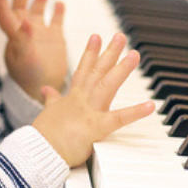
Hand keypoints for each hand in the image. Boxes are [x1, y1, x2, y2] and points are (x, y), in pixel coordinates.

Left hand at [0, 0, 67, 101]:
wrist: (44, 89)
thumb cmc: (29, 77)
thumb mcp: (25, 58)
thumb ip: (24, 39)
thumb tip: (26, 21)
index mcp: (14, 36)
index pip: (5, 14)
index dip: (1, 1)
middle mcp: (25, 31)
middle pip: (20, 7)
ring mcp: (40, 33)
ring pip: (38, 10)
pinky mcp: (54, 37)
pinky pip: (55, 20)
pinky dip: (57, 10)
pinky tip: (59, 3)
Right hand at [32, 33, 154, 166]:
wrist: (39, 151)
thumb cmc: (43, 136)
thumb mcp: (47, 113)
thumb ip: (51, 100)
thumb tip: (46, 90)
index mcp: (72, 98)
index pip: (83, 70)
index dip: (90, 53)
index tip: (96, 37)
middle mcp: (82, 100)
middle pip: (98, 72)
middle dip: (110, 53)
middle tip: (120, 36)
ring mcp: (89, 112)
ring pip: (107, 85)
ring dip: (122, 69)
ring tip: (134, 54)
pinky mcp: (96, 127)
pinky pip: (119, 118)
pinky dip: (135, 112)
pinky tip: (149, 105)